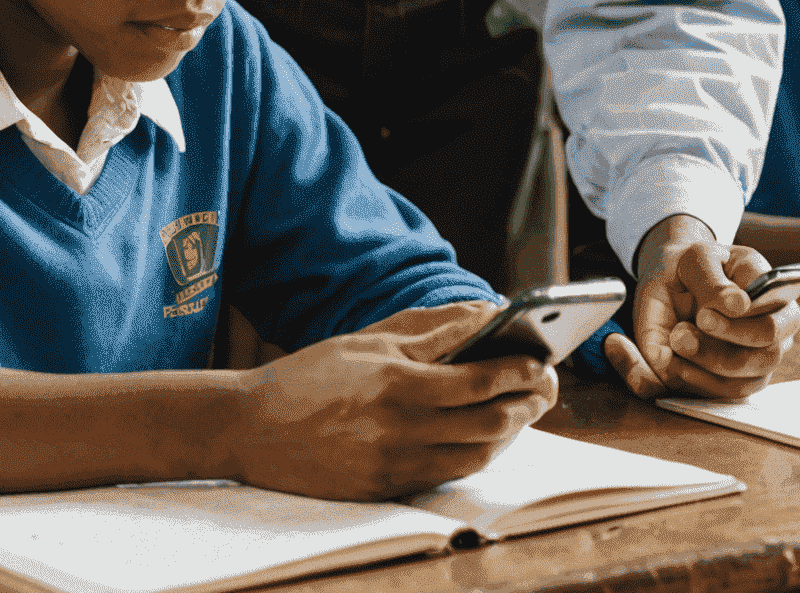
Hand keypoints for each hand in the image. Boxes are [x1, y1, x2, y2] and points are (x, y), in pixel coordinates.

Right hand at [223, 302, 557, 499]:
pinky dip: (476, 454)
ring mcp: (395, 463)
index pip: (481, 379)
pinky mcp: (387, 489)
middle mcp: (401, 427)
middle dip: (528, 404)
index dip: (520, 371)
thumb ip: (432, 327)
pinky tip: (484, 436)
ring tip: (522, 409)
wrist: (252, 428)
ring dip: (510, 432)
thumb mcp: (370, 339)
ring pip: (477, 454)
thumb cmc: (312, 375)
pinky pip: (449, 475)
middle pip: (490, 422)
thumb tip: (486, 311)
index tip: (543, 360)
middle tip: (547, 386)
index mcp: (398, 381)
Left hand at [604, 216, 799, 400]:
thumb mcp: (693, 260)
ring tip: (675, 343)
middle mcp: (776, 319)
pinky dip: (704, 382)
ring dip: (710, 363)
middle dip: (724, 343)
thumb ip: (711, 281)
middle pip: (770, 343)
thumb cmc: (688, 268)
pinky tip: (678, 365)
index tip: (703, 315)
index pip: (777, 303)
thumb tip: (739, 305)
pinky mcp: (746, 375)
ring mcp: (765, 350)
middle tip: (683, 332)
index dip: (744, 315)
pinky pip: (735, 390)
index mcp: (767, 282)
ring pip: (754, 372)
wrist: (671, 282)